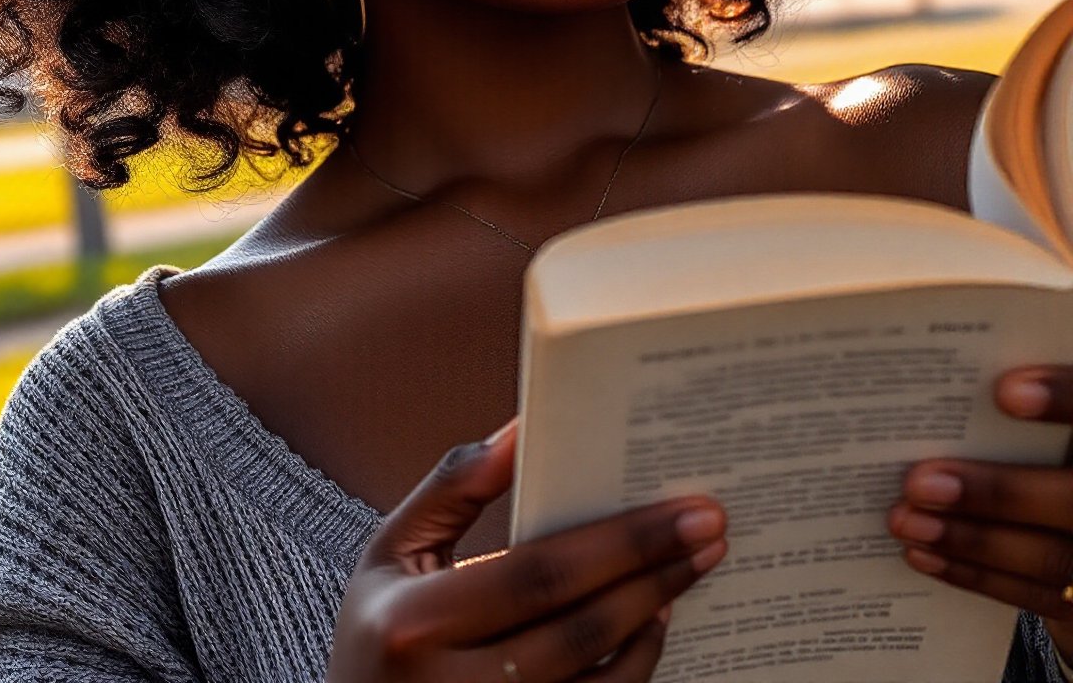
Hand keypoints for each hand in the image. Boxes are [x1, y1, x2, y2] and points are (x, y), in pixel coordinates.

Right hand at [325, 419, 726, 682]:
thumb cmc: (377, 635)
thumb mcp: (392, 554)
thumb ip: (451, 489)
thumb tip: (520, 429)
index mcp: (417, 625)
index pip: (538, 576)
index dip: (618, 542)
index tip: (682, 507)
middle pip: (580, 630)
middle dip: (655, 574)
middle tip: (712, 529)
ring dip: (653, 624)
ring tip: (689, 571)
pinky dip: (633, 672)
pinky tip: (651, 626)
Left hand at [887, 366, 1072, 663]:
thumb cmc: (1050, 447)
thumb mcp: (1050, 424)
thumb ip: (1031, 401)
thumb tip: (964, 379)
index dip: (1063, 398)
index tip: (1006, 393)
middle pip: (1069, 499)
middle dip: (996, 493)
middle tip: (920, 482)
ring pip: (1049, 558)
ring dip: (969, 541)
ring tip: (906, 520)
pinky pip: (1035, 595)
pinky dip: (975, 575)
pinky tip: (924, 554)